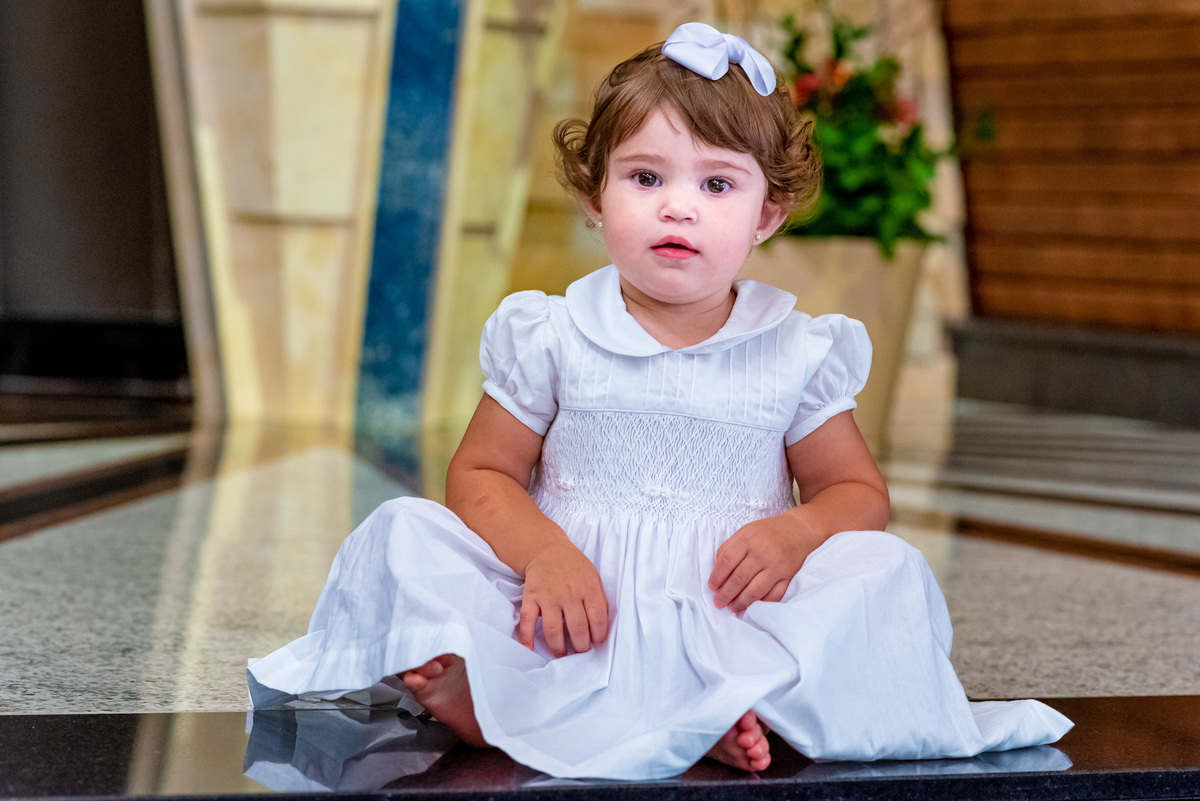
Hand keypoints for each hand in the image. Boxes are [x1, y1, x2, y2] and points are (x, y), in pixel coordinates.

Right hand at [519, 541, 608, 656]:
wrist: (547, 550)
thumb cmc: (574, 567)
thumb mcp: (594, 578)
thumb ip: (600, 601)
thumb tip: (602, 629)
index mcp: (587, 588)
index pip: (597, 619)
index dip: (599, 636)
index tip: (596, 644)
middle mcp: (569, 593)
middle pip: (577, 628)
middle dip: (580, 646)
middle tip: (580, 651)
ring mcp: (548, 596)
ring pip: (553, 629)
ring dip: (558, 647)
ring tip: (561, 654)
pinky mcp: (531, 597)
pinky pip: (528, 619)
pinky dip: (527, 636)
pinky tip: (529, 648)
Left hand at [708, 513, 816, 612]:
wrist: (800, 530)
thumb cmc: (769, 532)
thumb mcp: (746, 532)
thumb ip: (729, 548)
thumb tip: (716, 572)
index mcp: (749, 539)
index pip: (727, 561)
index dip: (716, 577)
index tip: (711, 587)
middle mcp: (763, 552)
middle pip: (739, 578)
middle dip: (725, 594)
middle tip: (718, 603)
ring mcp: (777, 566)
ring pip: (755, 591)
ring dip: (740, 603)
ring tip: (732, 608)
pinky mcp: (789, 577)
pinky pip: (773, 596)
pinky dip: (761, 604)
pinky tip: (752, 606)